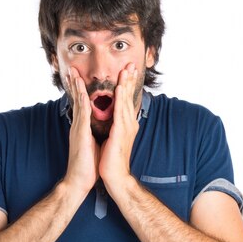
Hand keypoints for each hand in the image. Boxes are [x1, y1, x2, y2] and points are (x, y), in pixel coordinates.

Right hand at [63, 66, 99, 195]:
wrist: (80, 180)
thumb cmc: (88, 164)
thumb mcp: (93, 143)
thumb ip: (94, 132)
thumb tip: (101, 125)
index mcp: (83, 126)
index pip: (83, 103)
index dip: (82, 89)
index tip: (82, 76)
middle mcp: (78, 125)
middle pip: (77, 99)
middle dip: (75, 83)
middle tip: (73, 68)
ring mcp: (78, 129)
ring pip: (78, 104)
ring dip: (76, 88)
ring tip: (74, 73)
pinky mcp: (80, 135)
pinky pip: (82, 116)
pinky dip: (82, 103)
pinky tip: (82, 93)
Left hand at [99, 63, 138, 188]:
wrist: (114, 177)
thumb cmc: (111, 160)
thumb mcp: (113, 139)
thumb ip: (114, 127)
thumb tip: (112, 120)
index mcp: (125, 125)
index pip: (126, 101)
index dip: (127, 86)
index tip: (127, 72)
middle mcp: (128, 124)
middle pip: (128, 97)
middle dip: (129, 80)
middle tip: (131, 64)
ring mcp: (125, 128)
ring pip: (125, 101)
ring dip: (125, 84)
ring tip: (126, 70)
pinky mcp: (119, 133)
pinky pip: (119, 111)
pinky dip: (120, 98)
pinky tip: (119, 88)